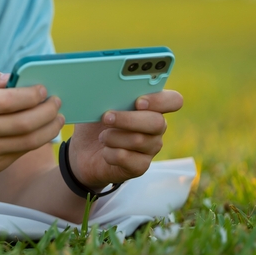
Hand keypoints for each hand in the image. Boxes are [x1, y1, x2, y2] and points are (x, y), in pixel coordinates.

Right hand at [0, 66, 64, 189]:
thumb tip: (11, 77)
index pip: (10, 100)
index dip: (33, 94)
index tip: (44, 89)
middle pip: (25, 122)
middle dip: (47, 111)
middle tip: (57, 102)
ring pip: (29, 140)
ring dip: (49, 128)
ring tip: (58, 118)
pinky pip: (22, 152)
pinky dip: (37, 141)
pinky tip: (44, 132)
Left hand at [68, 90, 183, 188]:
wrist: (82, 152)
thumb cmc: (94, 124)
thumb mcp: (97, 106)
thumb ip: (107, 96)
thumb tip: (105, 88)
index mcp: (151, 107)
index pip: (173, 101)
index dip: (160, 101)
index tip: (138, 102)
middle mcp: (155, 128)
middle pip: (158, 122)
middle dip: (129, 119)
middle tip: (106, 117)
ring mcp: (150, 148)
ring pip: (140, 140)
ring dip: (114, 137)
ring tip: (102, 136)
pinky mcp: (140, 166)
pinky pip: (128, 159)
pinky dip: (111, 153)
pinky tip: (104, 151)